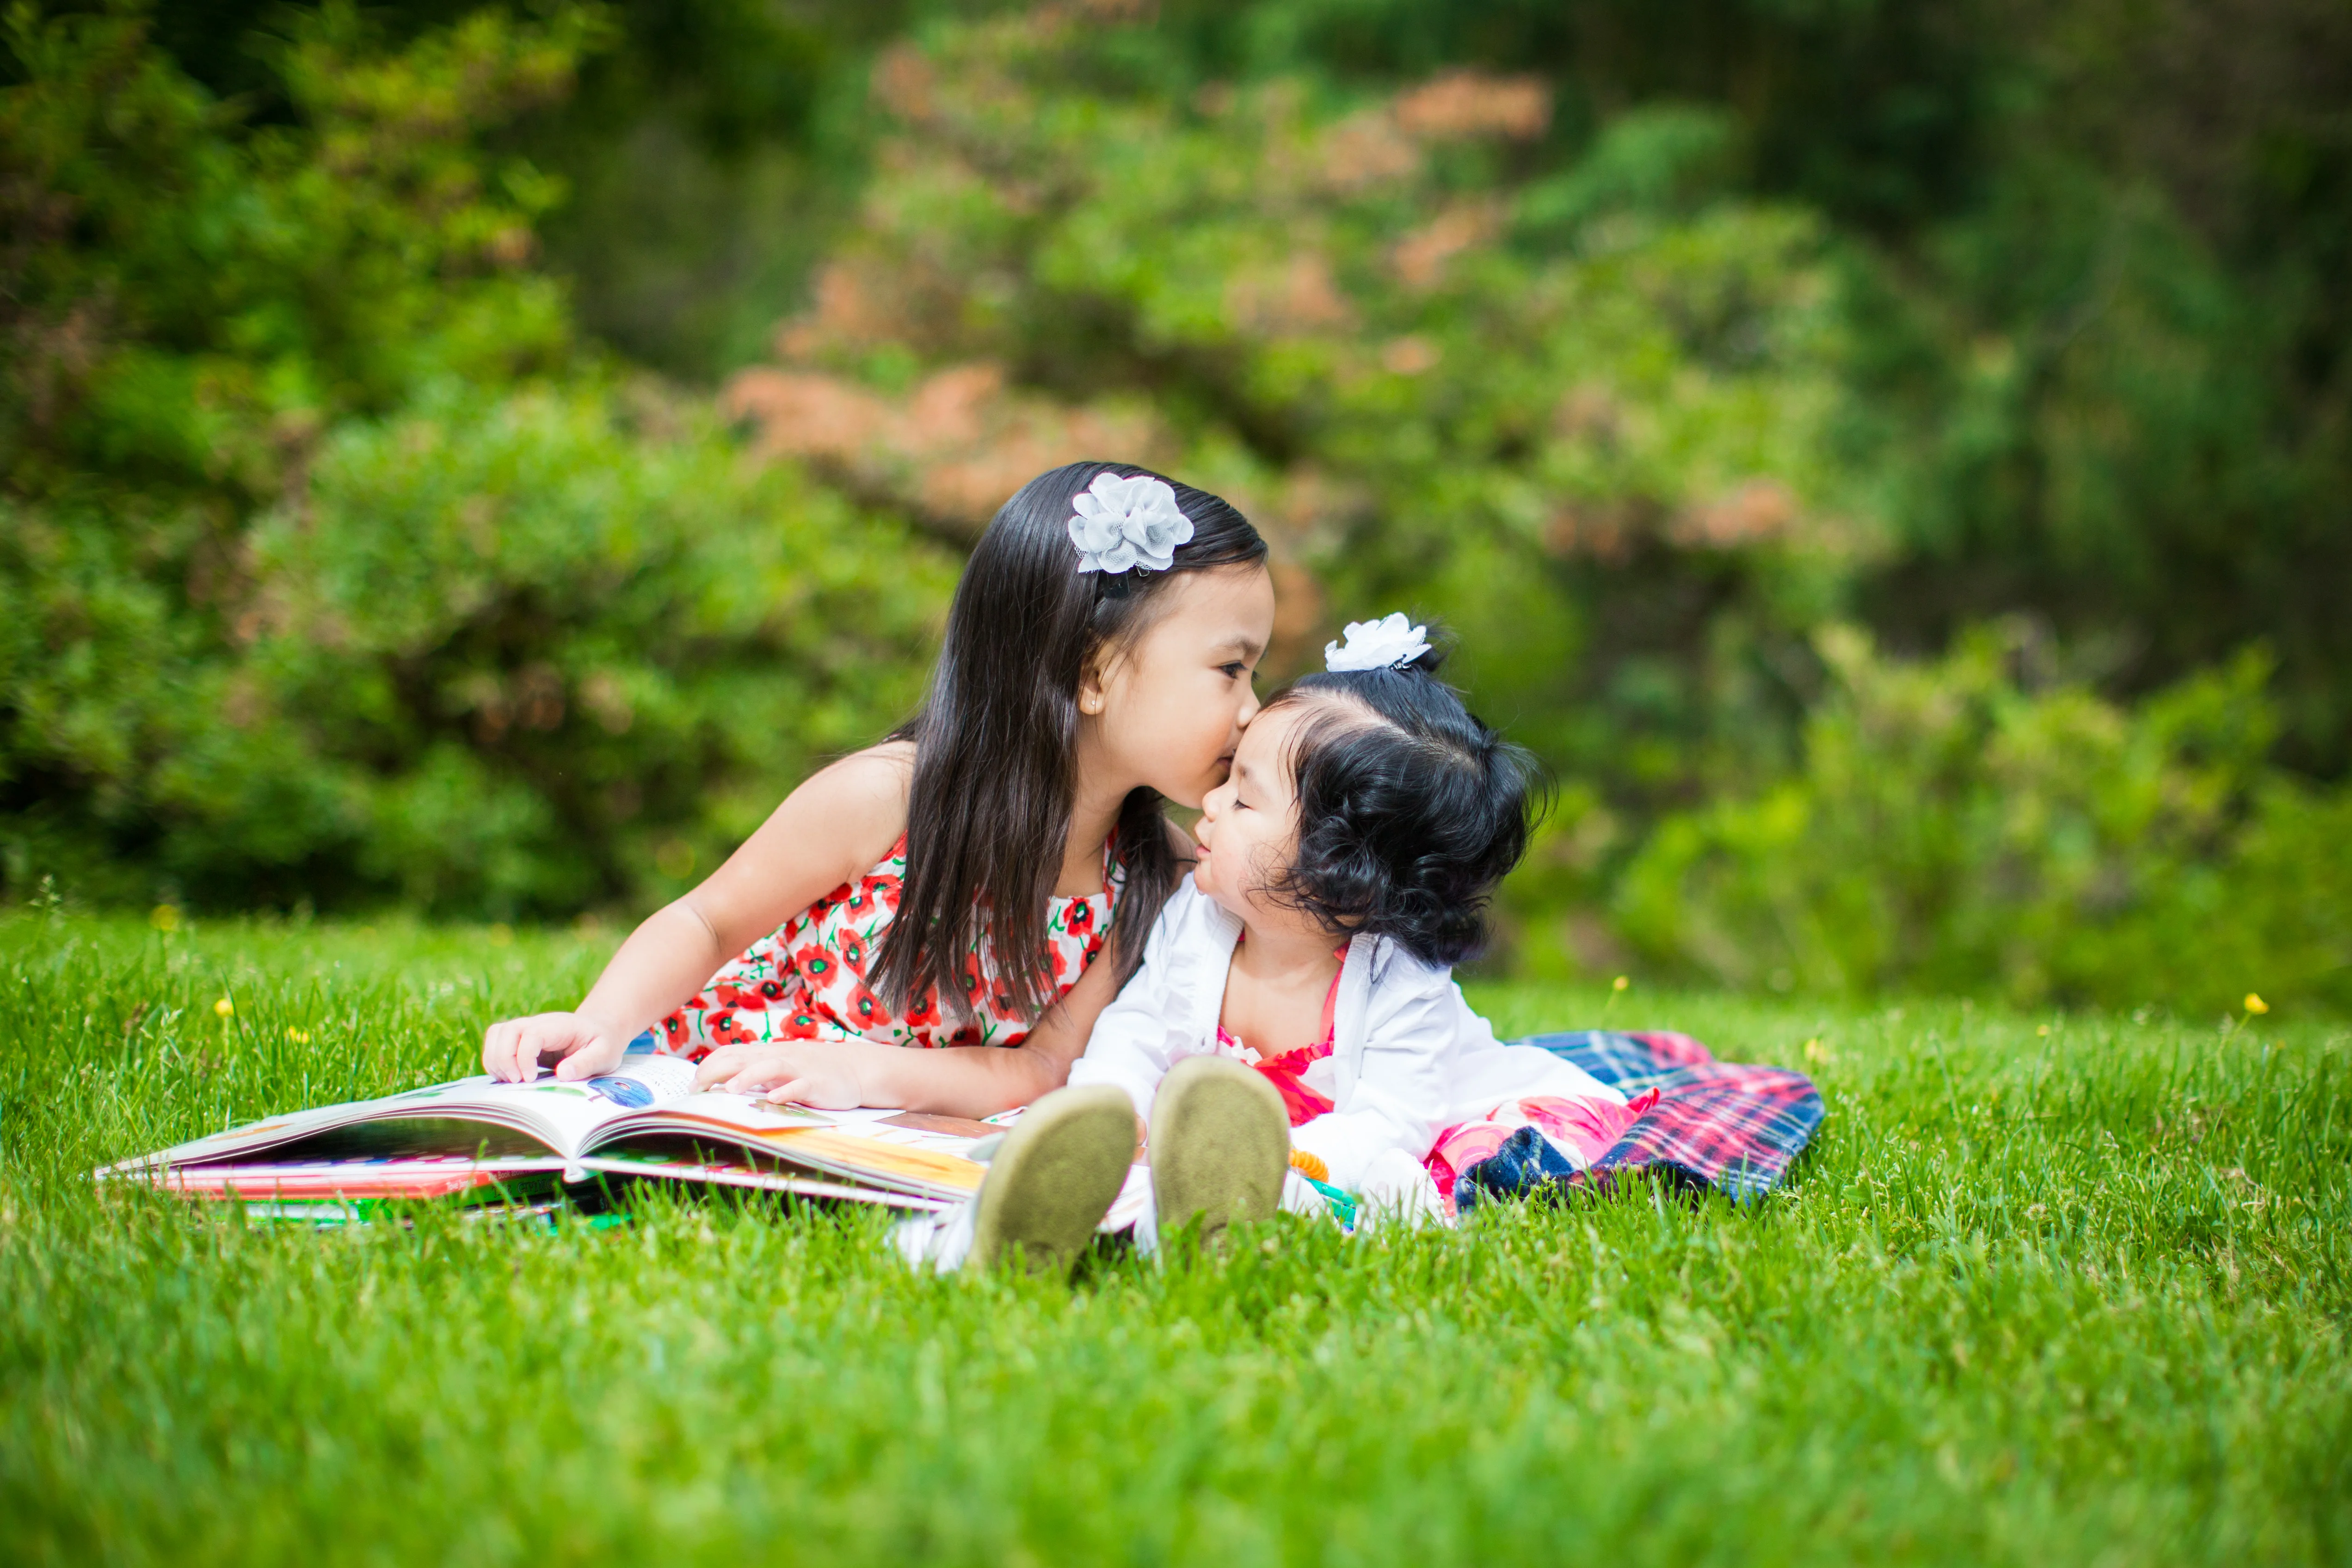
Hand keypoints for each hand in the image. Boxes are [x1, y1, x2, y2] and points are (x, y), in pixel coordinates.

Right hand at [481, 1012, 629, 1083]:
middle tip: (516, 1081)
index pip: (532, 1033)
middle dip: (504, 1058)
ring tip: (510, 1081)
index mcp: (560, 1026)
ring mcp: (527, 1029)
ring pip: (497, 1034)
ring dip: (495, 1059)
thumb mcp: (605, 1054)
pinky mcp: (520, 1040)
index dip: (525, 1056)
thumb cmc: (602, 1044)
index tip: (530, 1078)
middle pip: (507, 1030)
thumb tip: (563, 1074)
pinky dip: (494, 1060)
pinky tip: (507, 1077)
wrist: (599, 1032)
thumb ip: (587, 1063)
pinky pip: (496, 1043)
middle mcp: (539, 1023)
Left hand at [692, 1041, 869, 1108]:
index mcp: (766, 1054)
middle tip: (698, 1088)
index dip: (708, 1066)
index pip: (730, 1053)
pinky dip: (786, 1091)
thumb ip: (754, 1072)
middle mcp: (779, 1057)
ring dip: (748, 1077)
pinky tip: (773, 1100)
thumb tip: (720, 1084)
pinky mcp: (817, 1083)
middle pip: (743, 1058)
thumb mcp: (779, 1068)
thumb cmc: (811, 1071)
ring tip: (730, 1090)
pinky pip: (799, 1085)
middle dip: (717, 1071)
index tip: (693, 1086)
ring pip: (769, 1067)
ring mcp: (798, 1069)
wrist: (855, 1069)